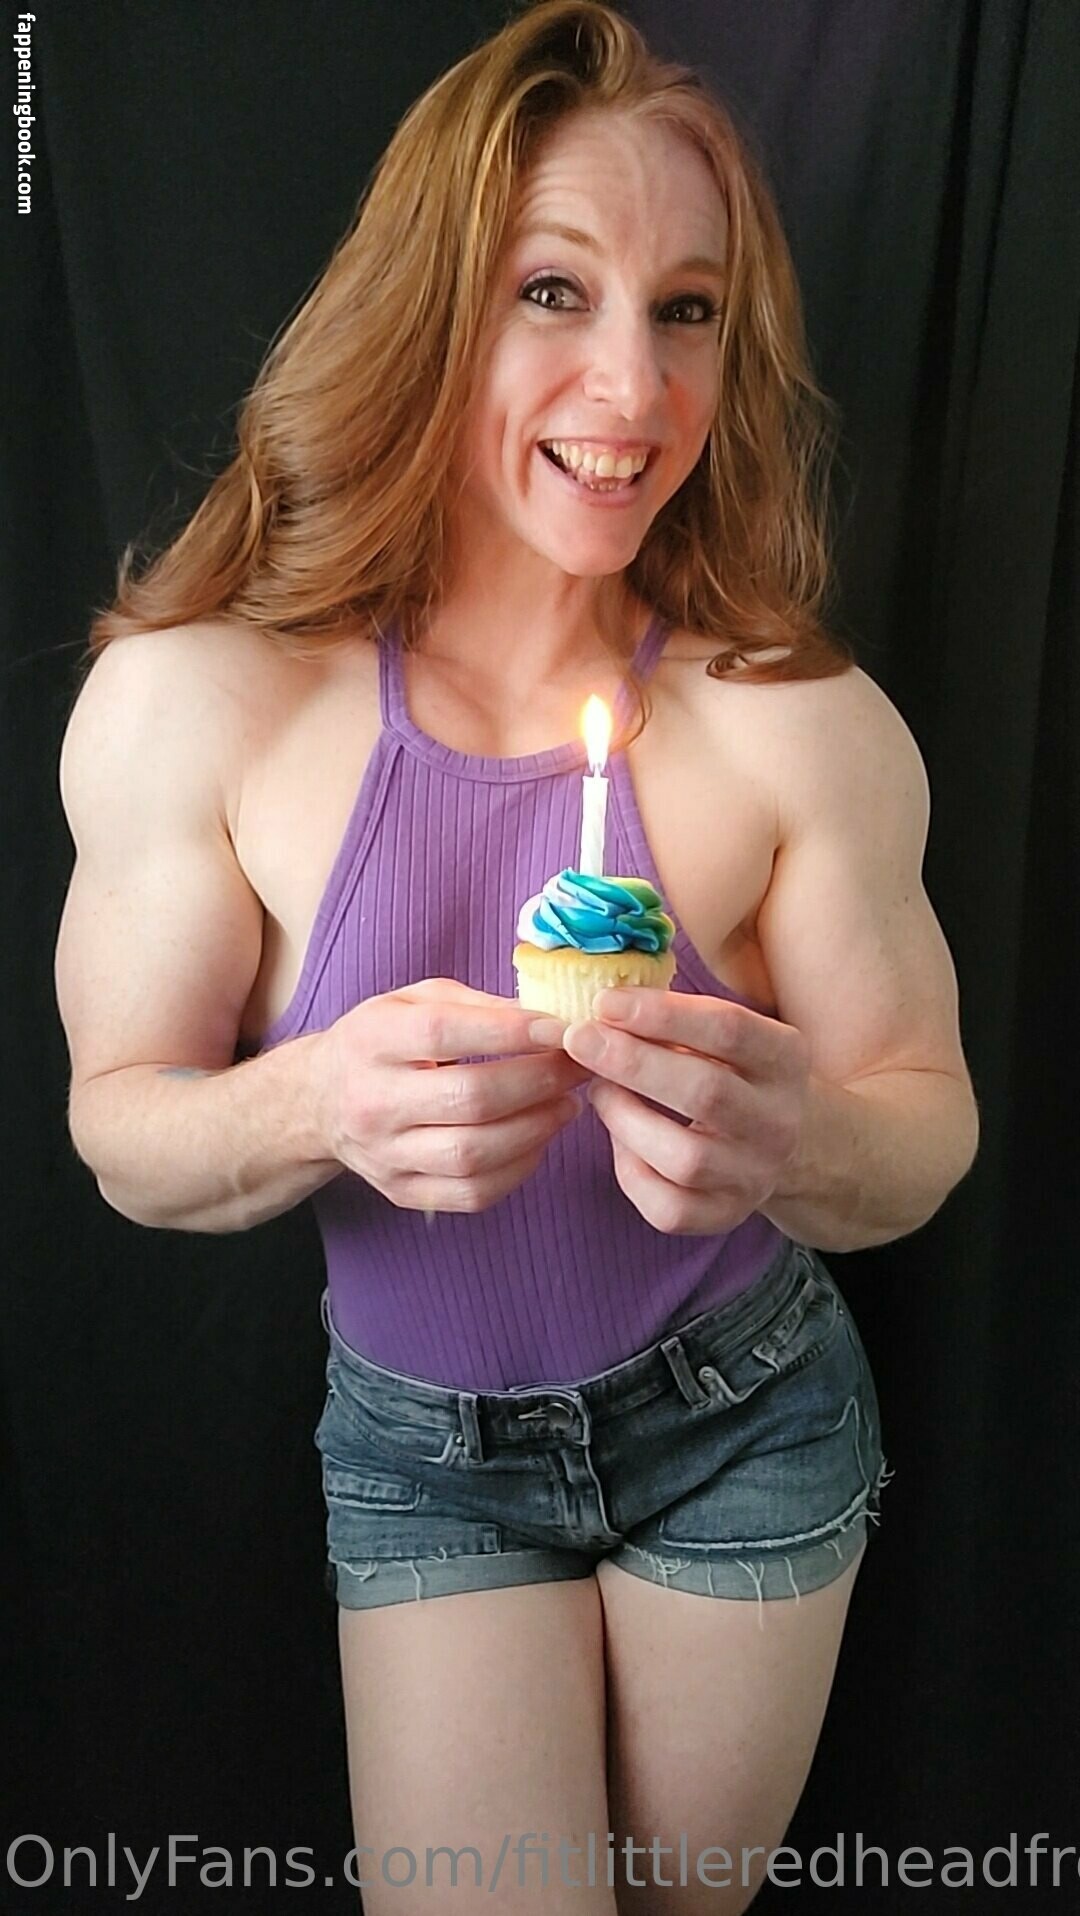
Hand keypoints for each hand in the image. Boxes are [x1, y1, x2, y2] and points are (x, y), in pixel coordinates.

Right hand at [315, 979, 590, 1214]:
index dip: (511, 1032)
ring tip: (567, 1105)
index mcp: (373, 1040)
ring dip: (537, 1129)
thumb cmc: (382, 1041)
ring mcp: (385, 1154)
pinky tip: (537, 1141)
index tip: (561, 1028)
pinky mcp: (401, 1191)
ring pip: (474, 1153)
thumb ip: (476, 1005)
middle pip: (470, 1098)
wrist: (320, 1100)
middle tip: (578, 1067)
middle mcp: (373, 1101)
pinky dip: (518, 1170)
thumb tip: (546, 1019)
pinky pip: (472, 1193)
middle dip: (539, 1082)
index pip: (446, 1034)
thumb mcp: (414, 1001)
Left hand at [561, 988, 810, 1234]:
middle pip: (706, 1093)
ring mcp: (755, 1175)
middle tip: (580, 1040)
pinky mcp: (727, 1215)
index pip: (728, 1029)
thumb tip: (603, 1005)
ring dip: (627, 1119)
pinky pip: (670, 1208)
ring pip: (686, 1159)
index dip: (661, 1014)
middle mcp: (779, 1121)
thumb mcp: (728, 1035)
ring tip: (600, 1090)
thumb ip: (677, 1018)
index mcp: (786, 1060)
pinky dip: (631, 1172)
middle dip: (633, 1063)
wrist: (786, 1142)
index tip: (605, 1002)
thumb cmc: (734, 1072)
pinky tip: (621, 1140)